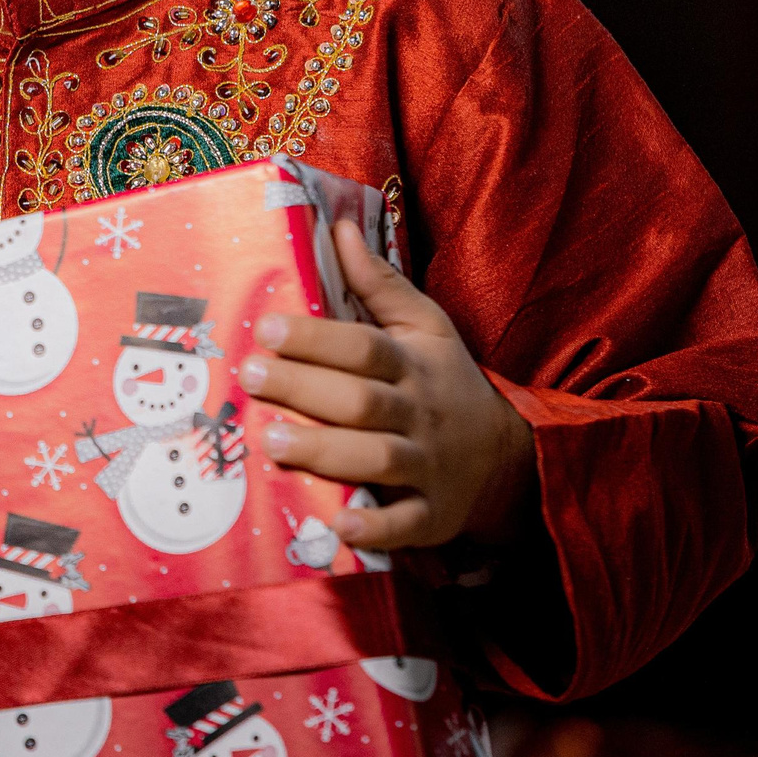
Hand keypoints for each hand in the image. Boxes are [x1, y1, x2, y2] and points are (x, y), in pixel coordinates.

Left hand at [238, 217, 537, 548]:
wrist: (506, 457)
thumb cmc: (445, 382)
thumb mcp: (426, 327)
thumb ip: (378, 284)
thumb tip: (338, 228)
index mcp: (412, 365)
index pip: (364, 347)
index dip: (317, 338)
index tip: (267, 328)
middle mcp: (418, 414)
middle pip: (361, 401)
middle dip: (304, 390)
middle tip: (250, 377)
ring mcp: (427, 467)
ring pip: (377, 460)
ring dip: (325, 453)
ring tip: (272, 442)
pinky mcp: (431, 515)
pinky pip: (405, 525)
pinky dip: (374, 528)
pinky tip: (338, 524)